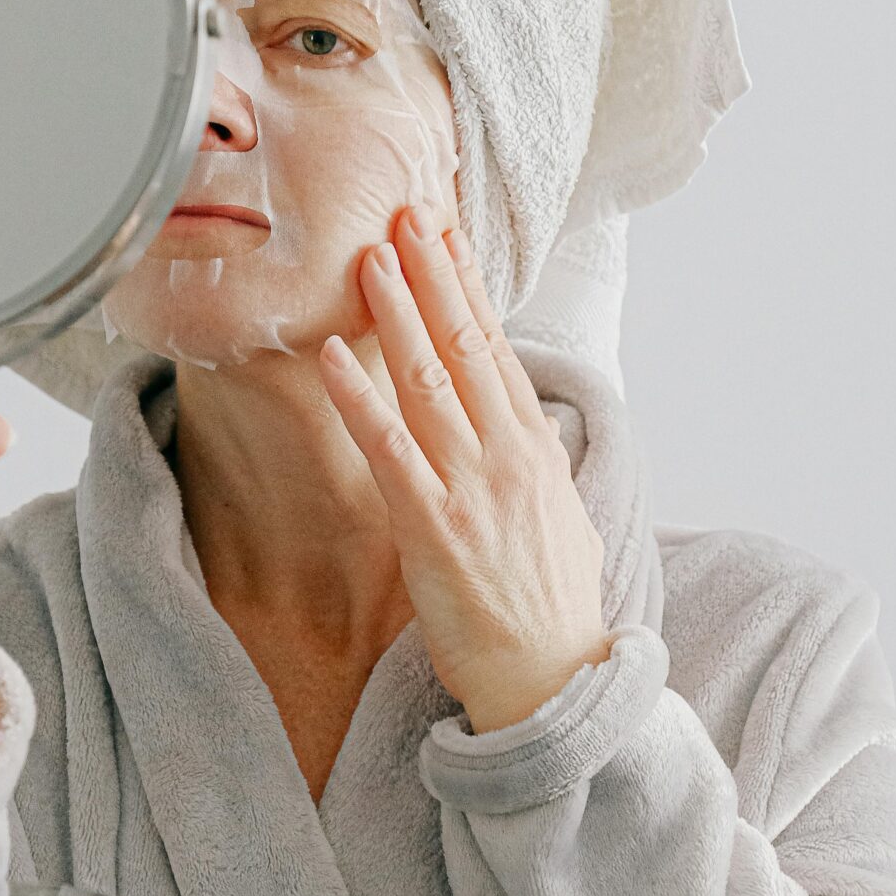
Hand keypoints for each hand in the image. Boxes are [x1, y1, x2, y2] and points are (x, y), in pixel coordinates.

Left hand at [319, 205, 609, 734]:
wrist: (557, 682)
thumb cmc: (554, 612)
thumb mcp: (563, 522)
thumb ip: (537, 470)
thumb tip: (525, 437)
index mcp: (536, 451)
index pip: (498, 350)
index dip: (468, 289)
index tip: (445, 238)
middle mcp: (509, 456)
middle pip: (468, 345)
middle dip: (434, 275)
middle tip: (405, 213)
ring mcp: (472, 488)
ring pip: (430, 380)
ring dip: (398, 313)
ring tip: (368, 256)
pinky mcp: (434, 526)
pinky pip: (389, 448)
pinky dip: (359, 397)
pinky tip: (333, 355)